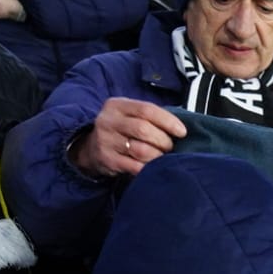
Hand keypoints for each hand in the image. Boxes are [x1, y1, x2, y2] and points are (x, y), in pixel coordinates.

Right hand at [71, 97, 188, 178]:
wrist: (90, 148)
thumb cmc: (121, 130)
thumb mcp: (129, 115)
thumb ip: (150, 117)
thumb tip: (180, 128)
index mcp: (117, 105)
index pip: (146, 109)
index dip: (168, 121)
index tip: (182, 132)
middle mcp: (108, 121)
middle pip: (144, 129)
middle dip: (163, 140)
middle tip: (169, 147)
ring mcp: (105, 141)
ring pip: (140, 150)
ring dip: (157, 156)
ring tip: (161, 157)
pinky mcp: (107, 160)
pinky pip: (134, 166)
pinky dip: (148, 168)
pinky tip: (152, 167)